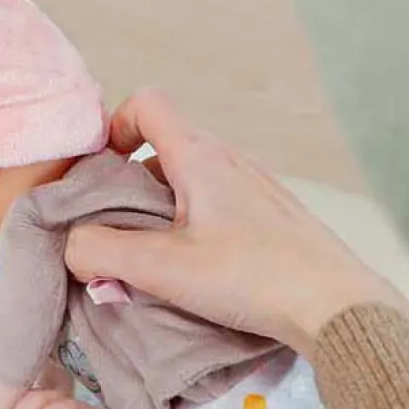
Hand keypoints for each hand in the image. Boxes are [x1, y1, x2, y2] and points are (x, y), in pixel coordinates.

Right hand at [64, 91, 408, 352]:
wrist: (335, 304)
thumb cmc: (252, 277)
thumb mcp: (164, 268)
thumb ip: (103, 252)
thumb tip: (73, 246)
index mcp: (200, 157)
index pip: (147, 104)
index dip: (113, 127)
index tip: (100, 172)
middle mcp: (231, 161)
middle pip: (166, 147)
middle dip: (130, 183)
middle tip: (116, 230)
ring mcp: (257, 187)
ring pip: (194, 179)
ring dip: (163, 209)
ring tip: (156, 258)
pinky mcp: (275, 217)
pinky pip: (221, 205)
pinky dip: (196, 225)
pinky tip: (201, 270)